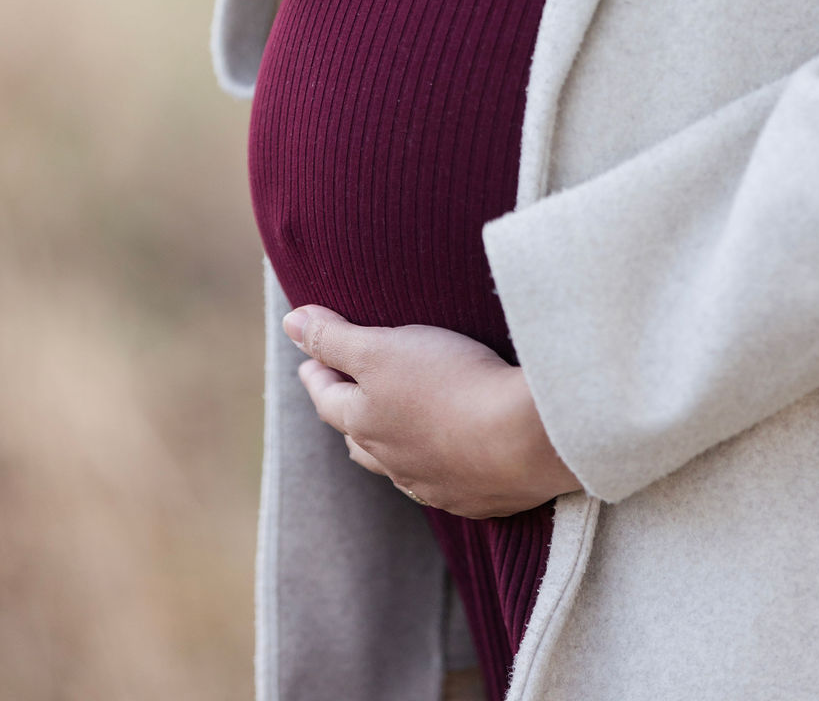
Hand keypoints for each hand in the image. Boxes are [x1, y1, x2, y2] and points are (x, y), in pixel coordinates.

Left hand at [283, 305, 583, 518]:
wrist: (527, 437)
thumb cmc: (451, 383)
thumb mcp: (383, 348)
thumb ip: (334, 337)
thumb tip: (290, 323)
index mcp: (365, 423)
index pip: (327, 398)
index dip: (317, 374)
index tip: (309, 362)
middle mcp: (394, 461)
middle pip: (359, 439)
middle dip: (348, 415)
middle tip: (345, 395)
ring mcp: (436, 484)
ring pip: (399, 466)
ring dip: (391, 445)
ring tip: (391, 431)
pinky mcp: (477, 496)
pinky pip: (446, 481)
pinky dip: (438, 465)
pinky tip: (449, 456)